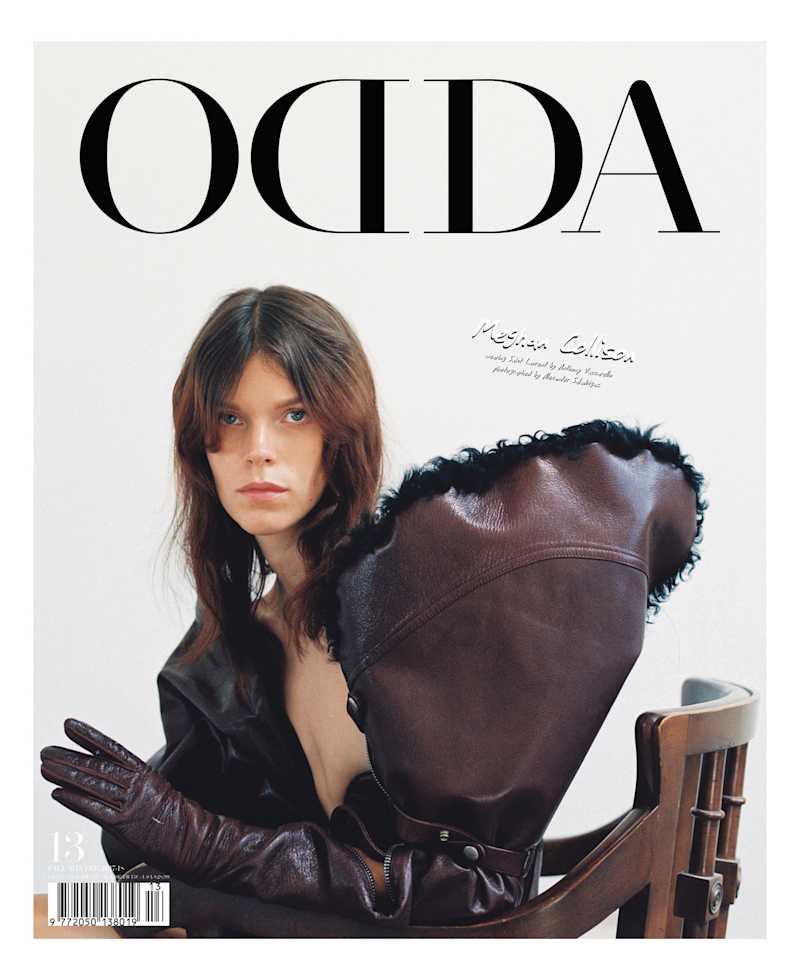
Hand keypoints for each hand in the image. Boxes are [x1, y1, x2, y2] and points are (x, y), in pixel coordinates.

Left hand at [40, 718, 223, 883]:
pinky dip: (75, 801)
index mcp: (147, 775)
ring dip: (66, 775)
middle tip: (46, 749)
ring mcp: (131, 804)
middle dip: (69, 757)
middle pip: (97, 766)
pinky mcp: (125, 825)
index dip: (90, 737)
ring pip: (93, 784)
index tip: (70, 726)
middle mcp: (137, 785)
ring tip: (45, 766)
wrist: (199, 841)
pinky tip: (58, 793)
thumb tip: (119, 783)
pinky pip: (95, 810)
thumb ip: (140, 789)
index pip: (113, 750)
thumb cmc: (183, 824)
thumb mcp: (162, 796)